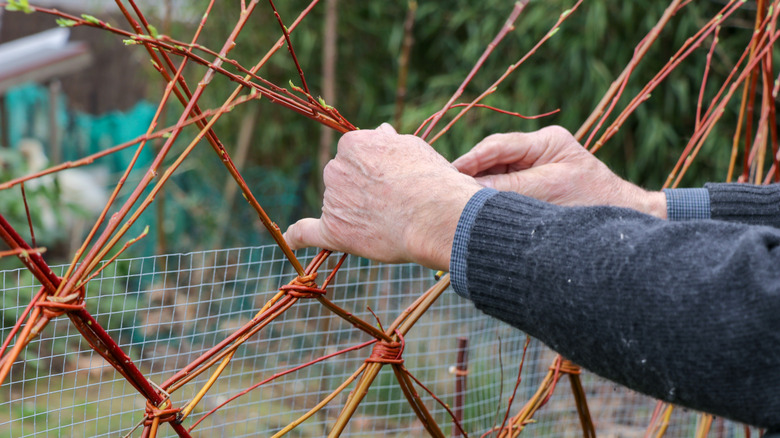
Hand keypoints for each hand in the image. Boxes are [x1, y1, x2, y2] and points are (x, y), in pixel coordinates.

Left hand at [284, 124, 481, 270]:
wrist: (434, 214)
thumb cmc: (429, 178)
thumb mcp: (412, 147)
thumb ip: (388, 142)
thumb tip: (380, 131)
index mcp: (352, 144)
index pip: (354, 155)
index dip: (372, 168)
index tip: (390, 178)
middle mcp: (336, 169)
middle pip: (342, 179)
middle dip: (360, 189)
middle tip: (393, 201)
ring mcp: (333, 201)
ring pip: (338, 206)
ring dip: (354, 212)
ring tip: (388, 220)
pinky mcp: (334, 231)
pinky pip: (307, 233)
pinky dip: (298, 237)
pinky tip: (293, 239)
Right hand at [452, 126, 666, 217]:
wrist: (626, 220)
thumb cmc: (595, 202)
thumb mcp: (549, 192)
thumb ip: (510, 189)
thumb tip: (470, 192)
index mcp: (546, 141)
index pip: (498, 146)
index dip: (470, 160)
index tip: (449, 175)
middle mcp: (539, 152)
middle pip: (493, 161)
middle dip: (471, 176)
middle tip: (446, 191)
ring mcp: (537, 170)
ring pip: (496, 178)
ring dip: (480, 191)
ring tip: (458, 205)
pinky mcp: (535, 190)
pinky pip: (505, 192)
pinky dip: (492, 202)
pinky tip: (477, 213)